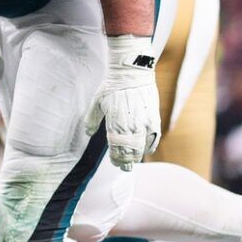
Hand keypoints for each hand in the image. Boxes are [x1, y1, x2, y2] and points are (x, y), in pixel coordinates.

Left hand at [90, 34, 160, 169]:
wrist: (132, 74)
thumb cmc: (112, 87)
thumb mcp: (96, 102)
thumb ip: (91, 119)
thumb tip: (87, 133)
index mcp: (114, 125)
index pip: (116, 150)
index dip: (116, 159)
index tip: (114, 162)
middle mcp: (130, 127)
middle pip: (129, 153)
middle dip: (126, 162)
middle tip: (123, 167)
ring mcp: (143, 124)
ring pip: (141, 148)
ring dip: (136, 156)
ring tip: (133, 160)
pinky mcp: (154, 119)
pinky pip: (153, 139)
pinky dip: (149, 147)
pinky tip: (145, 150)